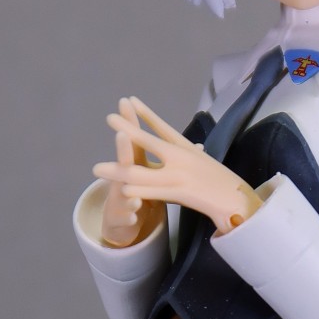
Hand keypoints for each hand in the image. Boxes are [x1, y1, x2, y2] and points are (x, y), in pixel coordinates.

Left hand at [96, 99, 261, 234]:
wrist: (242, 202)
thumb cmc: (225, 186)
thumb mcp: (206, 164)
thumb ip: (191, 157)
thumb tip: (189, 148)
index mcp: (188, 149)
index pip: (164, 127)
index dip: (146, 114)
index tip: (130, 100)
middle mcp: (183, 157)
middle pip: (149, 142)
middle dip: (128, 131)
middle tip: (110, 119)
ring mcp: (183, 174)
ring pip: (144, 172)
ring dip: (119, 171)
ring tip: (97, 169)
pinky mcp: (185, 193)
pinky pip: (157, 191)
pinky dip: (140, 190)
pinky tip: (124, 189)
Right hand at [98, 98, 166, 247]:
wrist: (122, 218)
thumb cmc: (144, 190)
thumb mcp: (158, 174)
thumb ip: (171, 160)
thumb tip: (198, 146)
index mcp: (134, 163)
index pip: (135, 139)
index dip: (132, 121)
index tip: (129, 100)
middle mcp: (123, 177)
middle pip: (125, 160)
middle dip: (124, 146)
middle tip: (121, 133)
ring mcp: (119, 196)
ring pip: (123, 190)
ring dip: (123, 184)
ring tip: (125, 182)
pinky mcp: (120, 215)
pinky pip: (125, 215)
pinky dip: (129, 214)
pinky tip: (133, 215)